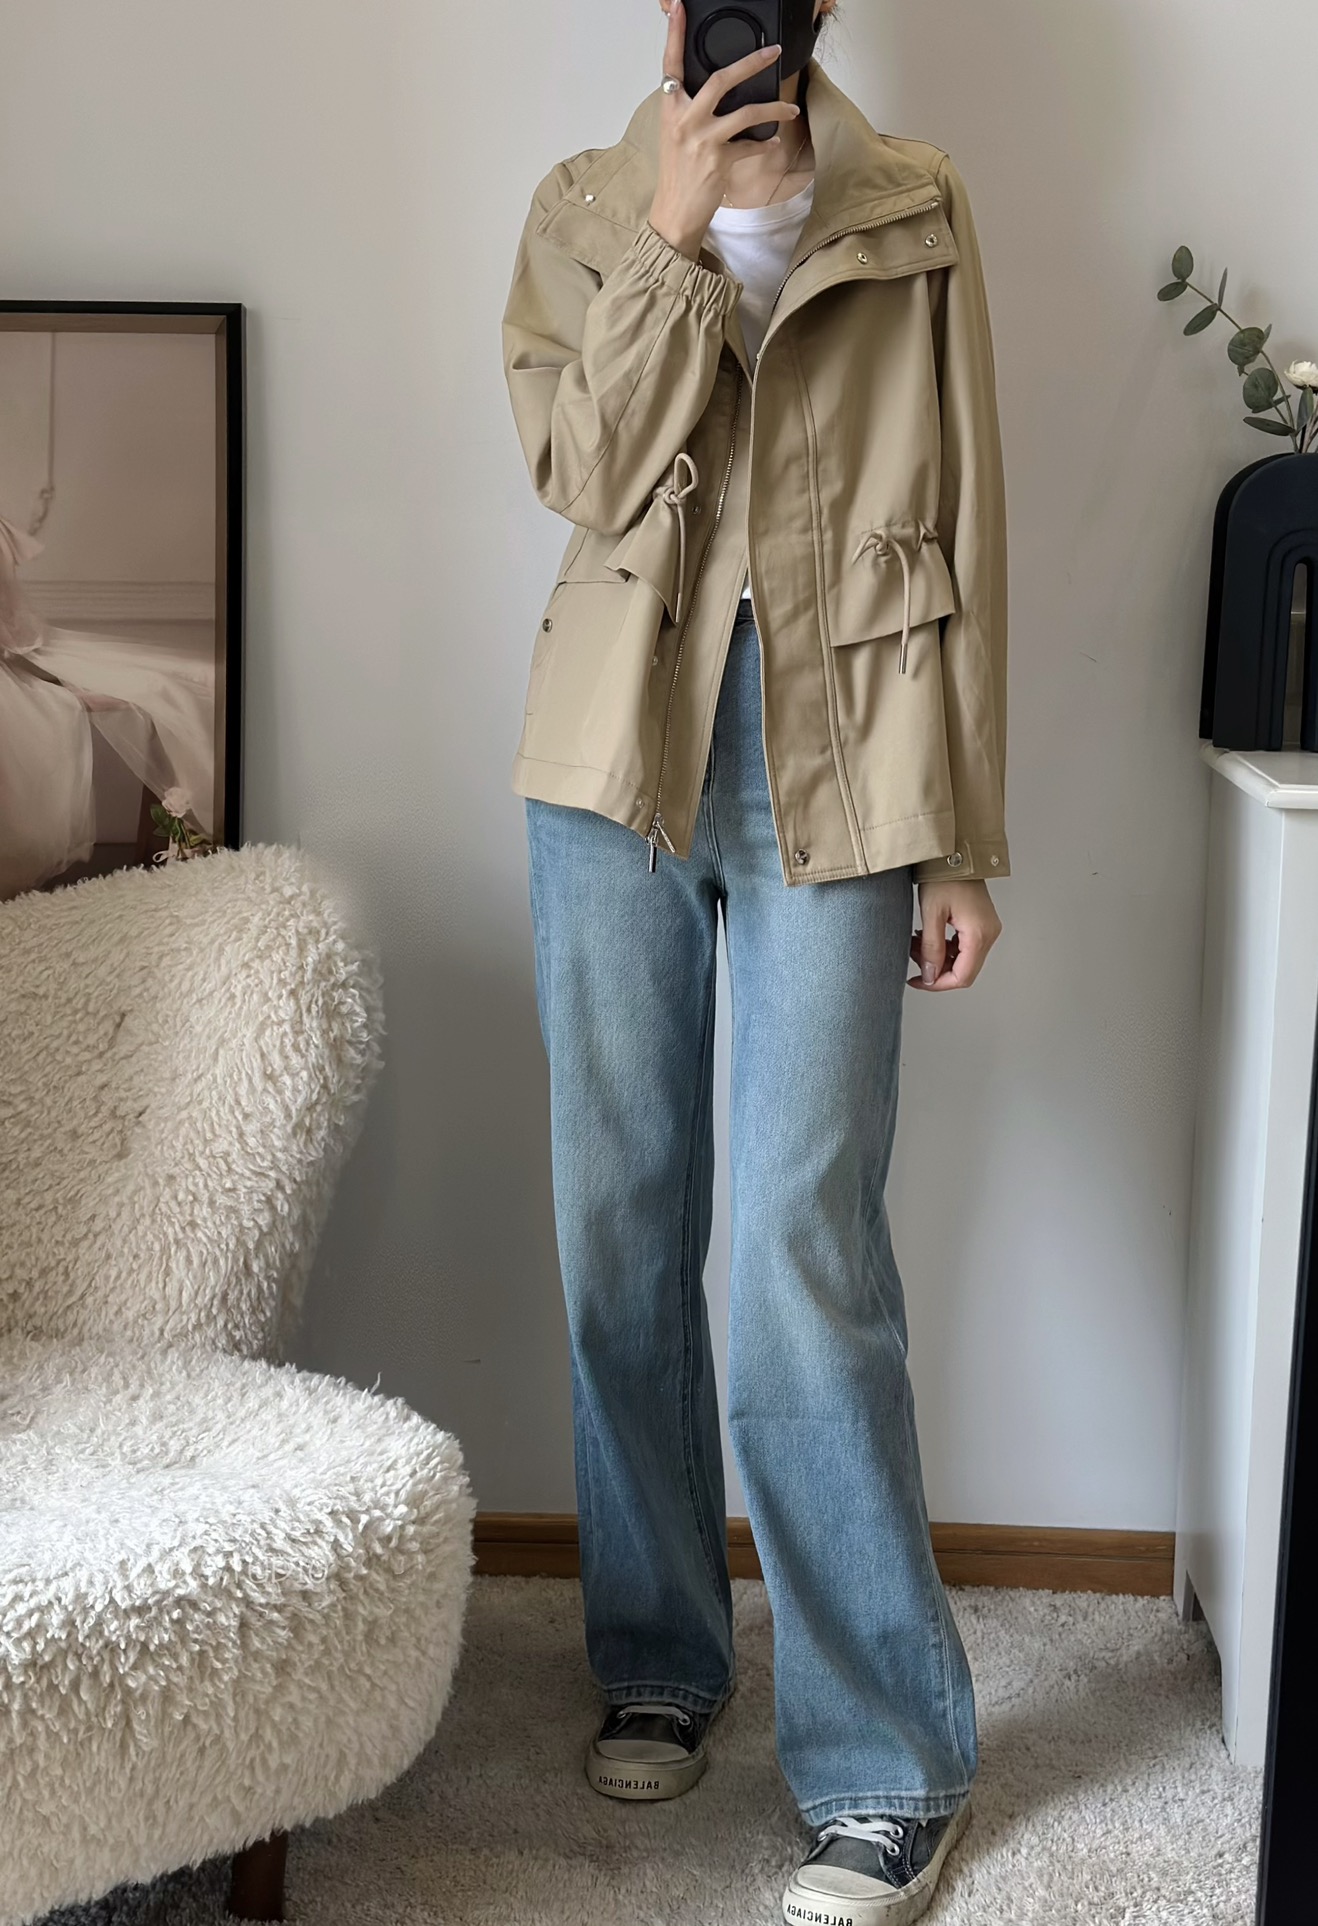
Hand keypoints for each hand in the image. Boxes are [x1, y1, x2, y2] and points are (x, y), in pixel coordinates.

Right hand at [649, 0, 801, 259]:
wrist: (674, 213)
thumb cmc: (677, 175)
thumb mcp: (675, 135)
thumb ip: (690, 109)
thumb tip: (714, 91)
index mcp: (671, 109)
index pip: (671, 63)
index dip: (676, 34)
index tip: (680, 8)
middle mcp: (685, 120)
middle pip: (721, 79)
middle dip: (751, 63)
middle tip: (773, 53)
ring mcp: (703, 141)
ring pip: (745, 113)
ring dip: (773, 107)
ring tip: (789, 106)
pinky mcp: (719, 162)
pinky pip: (751, 147)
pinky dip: (765, 143)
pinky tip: (773, 140)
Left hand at [909, 879, 1001, 991]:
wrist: (956, 852)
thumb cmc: (944, 876)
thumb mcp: (931, 914)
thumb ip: (931, 949)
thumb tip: (930, 976)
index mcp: (979, 934)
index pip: (962, 976)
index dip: (938, 984)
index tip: (918, 980)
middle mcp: (989, 934)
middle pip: (963, 970)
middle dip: (935, 968)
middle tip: (913, 956)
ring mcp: (987, 929)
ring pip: (961, 959)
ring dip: (937, 957)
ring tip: (916, 943)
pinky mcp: (981, 924)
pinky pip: (963, 946)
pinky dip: (944, 947)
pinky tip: (927, 936)